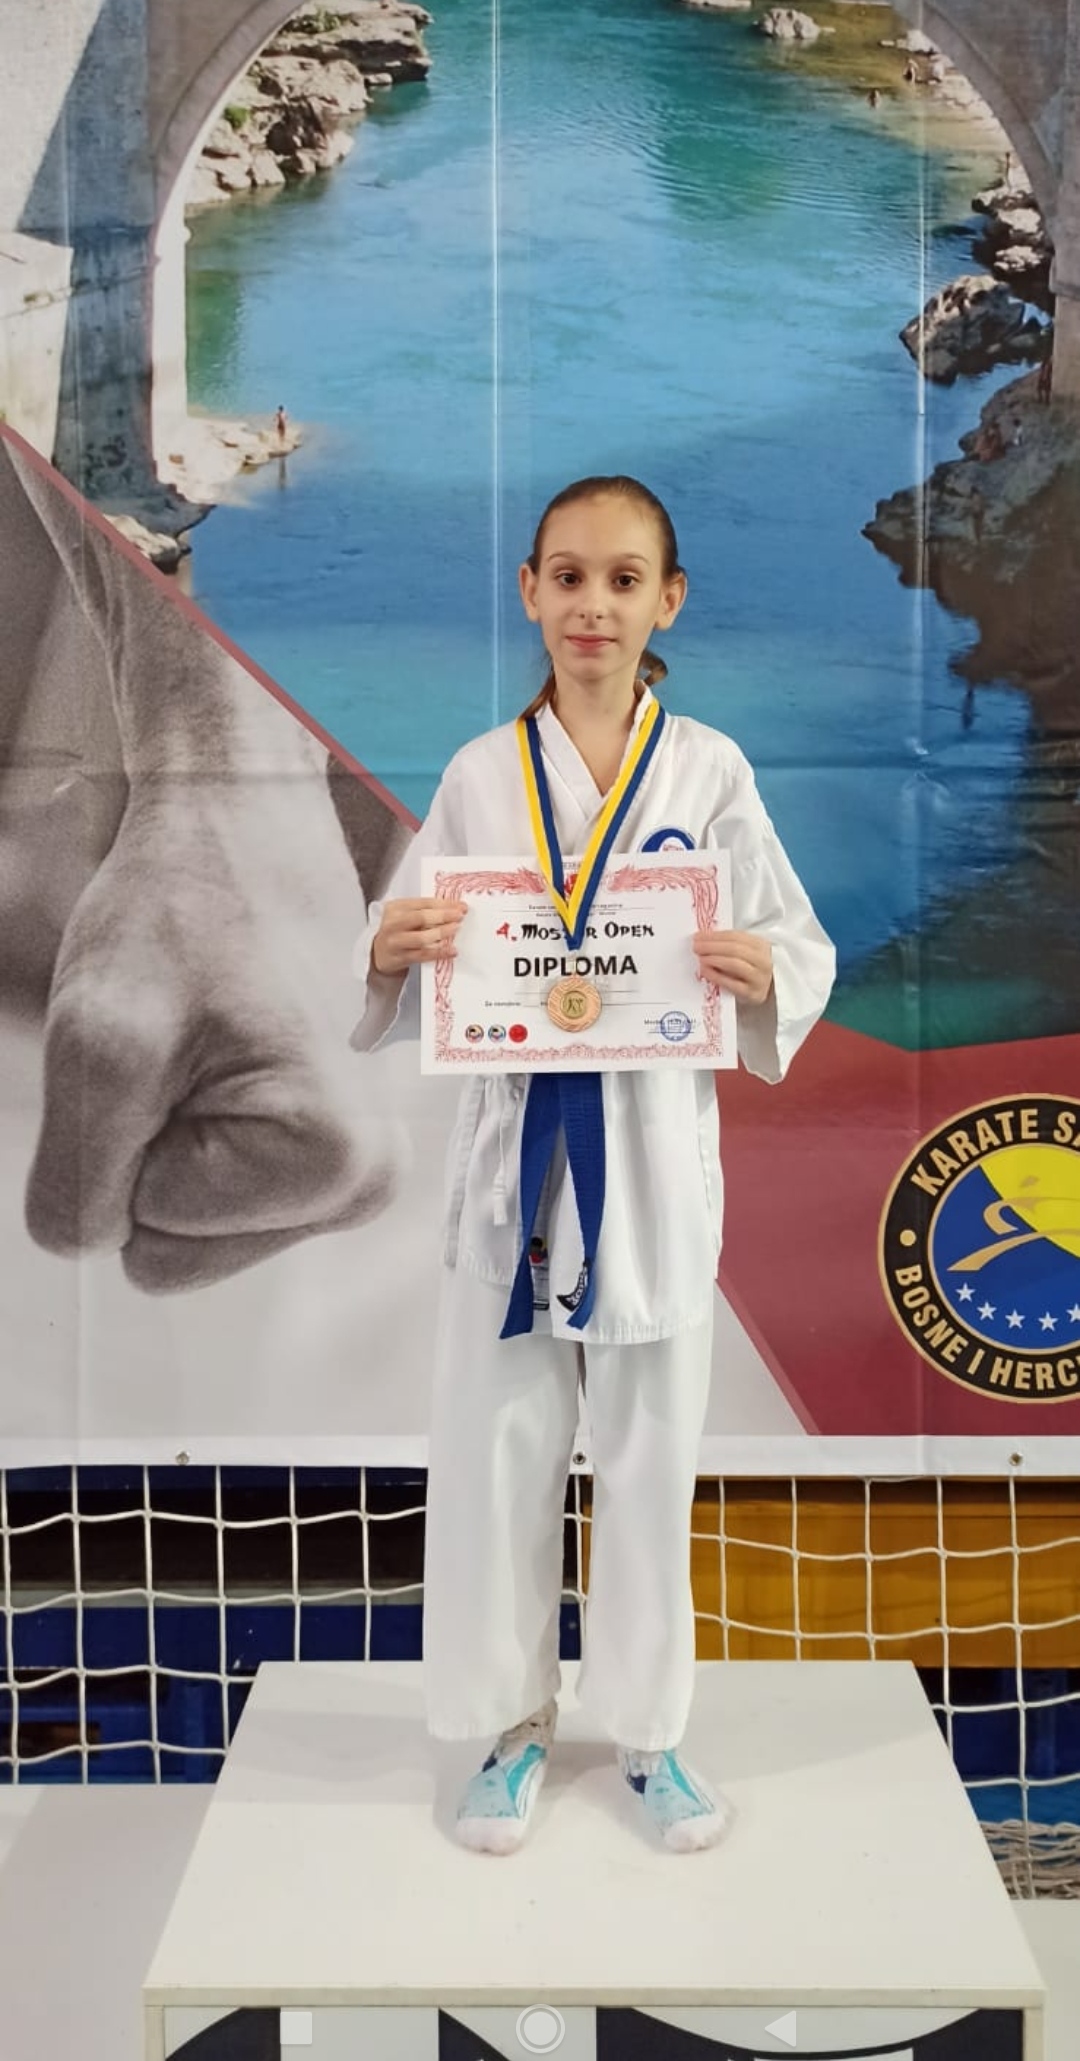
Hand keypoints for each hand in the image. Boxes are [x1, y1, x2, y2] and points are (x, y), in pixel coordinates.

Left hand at [24, 784, 403, 1293]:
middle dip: (149, 1149)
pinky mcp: (331, 1146)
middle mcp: (364, 1187)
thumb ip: (79, 1182)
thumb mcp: (97, 1045)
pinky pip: (213, 1186)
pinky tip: (225, 1045)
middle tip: (181, 1047)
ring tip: (203, 1038)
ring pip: (190, 1220)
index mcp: (331, 1170)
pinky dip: (192, 1118)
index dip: (127, 1146)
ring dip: (168, 1128)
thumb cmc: (184, 909)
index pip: (149, 1245)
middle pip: (177, 1249)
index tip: (171, 1052)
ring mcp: (352, 1170)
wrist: (243, 828)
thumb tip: (91, 1240)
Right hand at [372, 897, 466, 975]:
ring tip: (455, 929)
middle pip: (421, 918)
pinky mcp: (400, 958)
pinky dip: (439, 953)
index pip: (422, 903)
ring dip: (441, 933)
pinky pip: (423, 955)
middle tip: (459, 916)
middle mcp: (393, 924)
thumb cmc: (397, 931)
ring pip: (421, 938)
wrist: (378, 953)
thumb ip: (425, 911)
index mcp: (395, 908)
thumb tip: (454, 908)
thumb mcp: (405, 915)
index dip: (443, 904)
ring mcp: (395, 942)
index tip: (460, 906)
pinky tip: (451, 950)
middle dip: (443, 916)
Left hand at [693, 929, 773, 1004]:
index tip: (698, 936)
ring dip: (714, 959)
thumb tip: (702, 939)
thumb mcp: (743, 953)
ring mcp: (758, 978)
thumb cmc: (747, 969)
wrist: (760, 991)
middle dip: (712, 946)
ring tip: (701, 958)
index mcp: (761, 945)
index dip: (715, 935)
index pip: (736, 936)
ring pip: (734, 964)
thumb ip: (727, 945)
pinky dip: (716, 976)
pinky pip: (731, 983)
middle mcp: (763, 960)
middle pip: (735, 949)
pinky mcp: (751, 993)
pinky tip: (705, 971)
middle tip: (696, 947)